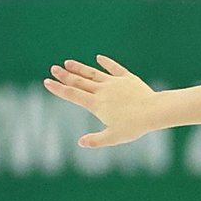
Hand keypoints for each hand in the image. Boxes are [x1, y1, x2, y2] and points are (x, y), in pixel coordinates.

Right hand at [42, 55, 158, 147]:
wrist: (154, 111)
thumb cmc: (134, 126)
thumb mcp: (114, 137)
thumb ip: (96, 140)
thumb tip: (80, 142)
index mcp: (96, 105)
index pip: (72, 95)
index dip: (58, 89)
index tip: (47, 82)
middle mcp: (102, 91)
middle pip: (79, 82)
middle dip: (65, 75)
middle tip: (53, 69)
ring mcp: (114, 83)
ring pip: (93, 73)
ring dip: (80, 68)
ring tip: (68, 62)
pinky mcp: (127, 78)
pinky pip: (115, 68)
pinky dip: (106, 63)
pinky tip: (99, 57)